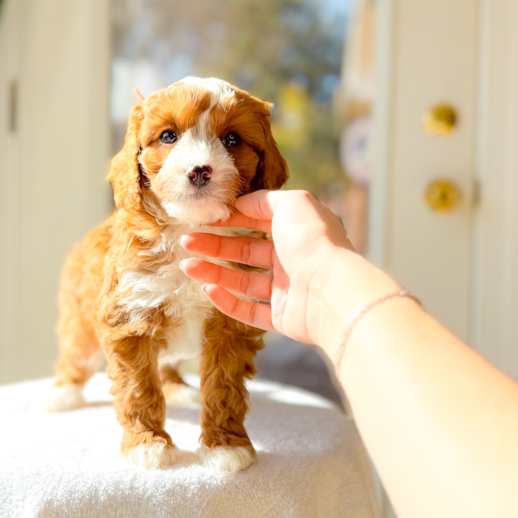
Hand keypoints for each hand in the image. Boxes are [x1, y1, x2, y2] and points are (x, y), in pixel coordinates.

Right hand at [179, 190, 358, 344]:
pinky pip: (250, 310)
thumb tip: (241, 203)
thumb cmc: (313, 241)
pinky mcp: (283, 317)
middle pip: (245, 251)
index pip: (258, 222)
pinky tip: (208, 288)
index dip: (231, 219)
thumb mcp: (292, 203)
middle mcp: (292, 259)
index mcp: (296, 231)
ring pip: (242, 281)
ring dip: (213, 272)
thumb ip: (265, 199)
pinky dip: (227, 301)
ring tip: (187, 265)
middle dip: (214, 246)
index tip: (205, 219)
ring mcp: (287, 289)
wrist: (331, 290)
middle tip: (187, 242)